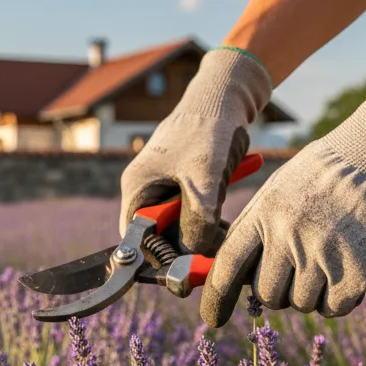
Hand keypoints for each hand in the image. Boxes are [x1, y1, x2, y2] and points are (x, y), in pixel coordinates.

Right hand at [119, 47, 271, 255]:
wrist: (226, 94)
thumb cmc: (208, 129)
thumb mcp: (204, 179)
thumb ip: (198, 221)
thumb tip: (195, 257)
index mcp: (137, 189)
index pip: (138, 240)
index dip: (161, 258)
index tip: (187, 270)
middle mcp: (145, 190)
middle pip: (159, 236)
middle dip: (186, 247)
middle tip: (213, 255)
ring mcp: (164, 186)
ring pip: (179, 226)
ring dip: (201, 234)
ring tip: (223, 237)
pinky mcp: (183, 183)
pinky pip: (192, 212)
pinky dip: (210, 219)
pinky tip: (228, 222)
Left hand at [200, 76, 365, 327]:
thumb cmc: (324, 175)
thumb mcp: (278, 191)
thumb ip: (255, 231)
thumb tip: (234, 279)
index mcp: (264, 213)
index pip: (228, 267)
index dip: (216, 298)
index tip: (213, 320)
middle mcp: (288, 235)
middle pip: (267, 295)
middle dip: (278, 291)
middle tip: (297, 270)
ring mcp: (322, 253)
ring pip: (301, 303)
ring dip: (311, 293)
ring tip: (327, 260)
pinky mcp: (356, 270)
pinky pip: (334, 307)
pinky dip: (338, 299)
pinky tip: (346, 272)